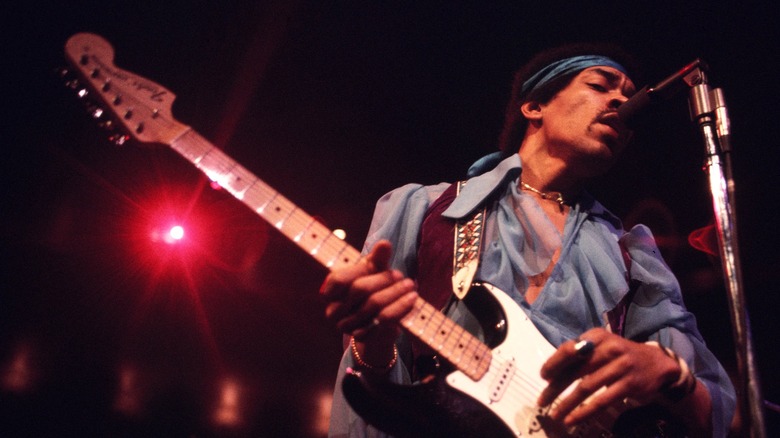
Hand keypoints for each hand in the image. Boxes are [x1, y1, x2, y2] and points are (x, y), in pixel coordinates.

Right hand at [320, 240, 417, 342]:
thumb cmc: (373, 292)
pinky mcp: (363, 338)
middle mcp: (334, 311)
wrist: (378, 325)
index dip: (361, 270)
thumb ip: (377, 259)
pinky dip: (400, 308)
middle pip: (359, 290)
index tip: (381, 265)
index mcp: (329, 292)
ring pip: (374, 306)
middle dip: (383, 280)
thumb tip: (385, 243)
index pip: (340, 279)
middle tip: (401, 275)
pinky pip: (385, 321)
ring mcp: (347, 326)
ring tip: (411, 286)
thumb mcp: (374, 273)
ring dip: (396, 293)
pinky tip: (412, 300)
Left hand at [537, 328, 680, 426]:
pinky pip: (602, 400)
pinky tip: (572, 419)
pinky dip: (585, 411)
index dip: (554, 364)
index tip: (543, 376)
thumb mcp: (602, 345)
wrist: (657, 363)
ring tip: (555, 414)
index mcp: (597, 337)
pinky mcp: (629, 384)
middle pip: (576, 370)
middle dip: (556, 387)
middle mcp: (609, 348)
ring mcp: (620, 366)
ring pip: (587, 387)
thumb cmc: (620, 355)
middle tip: (542, 400)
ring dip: (567, 403)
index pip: (569, 349)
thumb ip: (580, 354)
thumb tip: (552, 373)